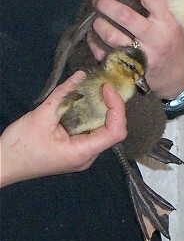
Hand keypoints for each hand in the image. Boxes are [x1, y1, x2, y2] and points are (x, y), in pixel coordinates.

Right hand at [0, 71, 126, 187]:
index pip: (116, 131)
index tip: (107, 88)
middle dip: (112, 106)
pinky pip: (92, 132)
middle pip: (113, 130)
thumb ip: (63, 94)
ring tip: (98, 90)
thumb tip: (81, 75)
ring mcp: (82, 155)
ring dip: (103, 110)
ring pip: (104, 130)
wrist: (3, 165)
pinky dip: (92, 115)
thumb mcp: (41, 116)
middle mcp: (88, 156)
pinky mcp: (76, 150)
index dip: (117, 108)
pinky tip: (87, 102)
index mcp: (82, 152)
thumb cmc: (19, 146)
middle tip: (104, 85)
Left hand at [87, 0, 183, 98]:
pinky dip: (95, 45)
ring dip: (98, 25)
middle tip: (99, 1)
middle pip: (125, 16)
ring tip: (96, 20)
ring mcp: (144, 56)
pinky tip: (94, 38)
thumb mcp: (179, 25)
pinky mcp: (133, 70)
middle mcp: (156, 38)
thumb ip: (162, 9)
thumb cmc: (178, 47)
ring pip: (113, 37)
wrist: (182, 80)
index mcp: (169, 22)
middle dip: (106, 4)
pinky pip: (107, 56)